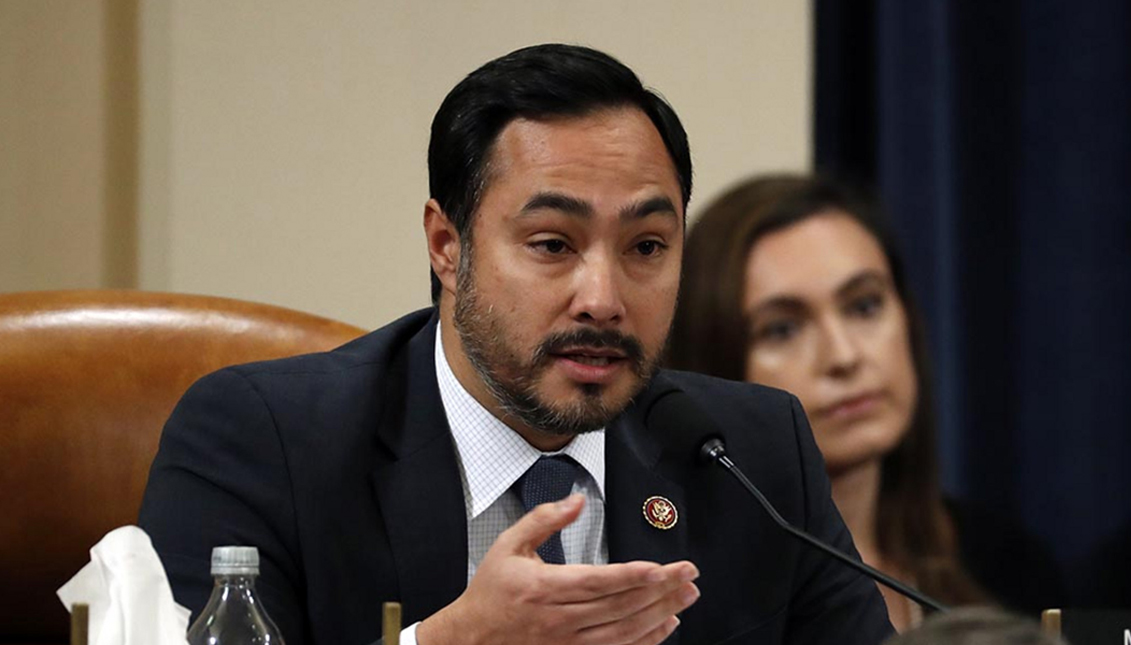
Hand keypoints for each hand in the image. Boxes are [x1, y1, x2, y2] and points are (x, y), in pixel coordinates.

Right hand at [416, 494, 699, 644]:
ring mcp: (569, 642)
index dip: (633, 575)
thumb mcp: (509, 545)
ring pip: (625, 630)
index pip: (598, 581)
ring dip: (660, 613)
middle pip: (620, 605)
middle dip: (661, 590)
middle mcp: (560, 618)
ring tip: (685, 596)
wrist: (472, 638)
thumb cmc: (492, 593)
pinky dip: (645, 639)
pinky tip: (664, 625)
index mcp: (545, 588)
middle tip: (688, 575)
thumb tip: (575, 500)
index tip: (661, 568)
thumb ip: (544, 519)